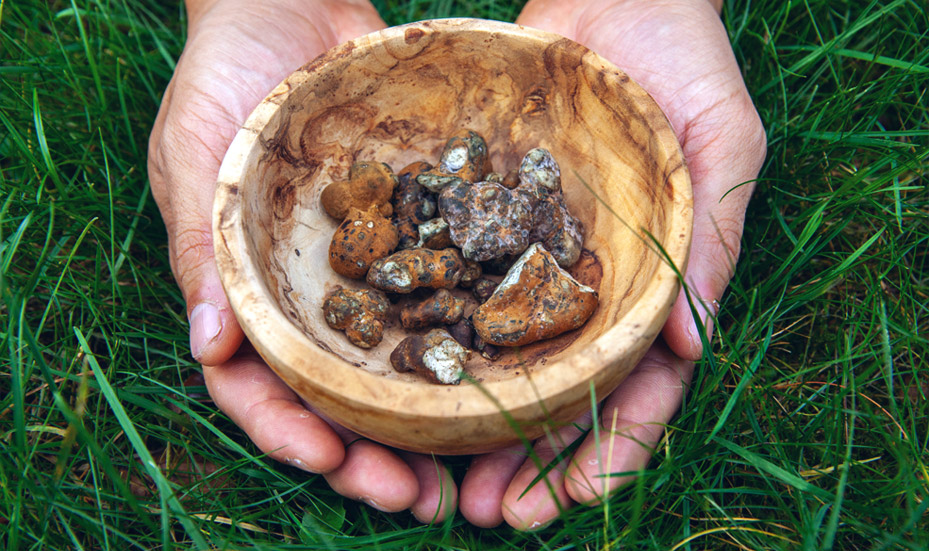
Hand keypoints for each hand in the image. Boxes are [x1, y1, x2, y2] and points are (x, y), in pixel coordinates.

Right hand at [148, 0, 455, 521]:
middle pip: (332, 399)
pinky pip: (437, 302)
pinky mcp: (411, 241)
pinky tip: (497, 384)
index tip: (328, 461)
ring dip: (419, 429)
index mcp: (244, 295)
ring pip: (390, 371)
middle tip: (411, 497)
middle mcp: (307, 299)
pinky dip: (460, 349)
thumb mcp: (195, 158)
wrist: (293, 10)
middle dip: (366, 455)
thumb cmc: (225, 80)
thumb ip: (202, 251)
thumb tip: (210, 350)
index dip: (287, 431)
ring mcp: (362, 276)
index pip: (256, 385)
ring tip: (456, 475)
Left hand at [459, 0, 766, 528]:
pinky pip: (459, 289)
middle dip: (530, 459)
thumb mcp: (722, 148)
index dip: (611, 448)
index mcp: (652, 287)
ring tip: (443, 482)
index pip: (637, 387)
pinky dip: (439, 342)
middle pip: (559, 392)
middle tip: (491, 513)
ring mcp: (533, 259)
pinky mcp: (485, 221)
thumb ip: (711, 245)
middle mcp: (587, 287)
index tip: (573, 499)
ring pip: (503, 361)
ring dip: (477, 426)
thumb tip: (689, 351)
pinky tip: (409, 385)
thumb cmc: (687, 67)